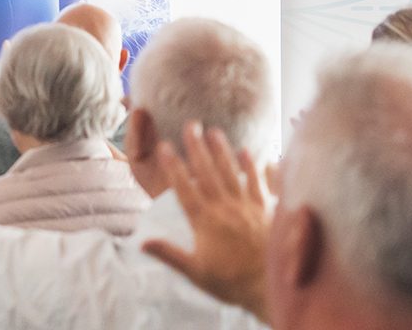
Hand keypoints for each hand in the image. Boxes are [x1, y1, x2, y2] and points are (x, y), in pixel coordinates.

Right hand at [141, 123, 270, 322]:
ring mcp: (246, 207)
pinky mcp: (265, 211)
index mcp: (205, 222)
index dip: (174, 166)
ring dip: (222, 151)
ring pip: (232, 173)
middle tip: (190, 124)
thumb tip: (141, 242)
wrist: (270, 287)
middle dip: (197, 147)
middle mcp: (225, 209)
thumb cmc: (231, 282)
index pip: (185, 188)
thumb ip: (169, 254)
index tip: (165, 146)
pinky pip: (258, 184)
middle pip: (208, 173)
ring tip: (214, 131)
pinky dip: (253, 167)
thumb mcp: (195, 272)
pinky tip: (248, 151)